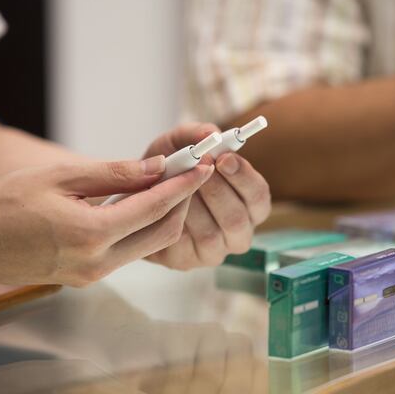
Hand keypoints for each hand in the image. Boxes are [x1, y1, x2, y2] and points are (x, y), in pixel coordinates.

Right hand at [0, 157, 213, 285]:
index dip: (184, 186)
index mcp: (91, 234)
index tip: (203, 168)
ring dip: (166, 216)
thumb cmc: (4, 204)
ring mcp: (93, 275)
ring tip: (170, 185)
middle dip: (183, 203)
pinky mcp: (87, 277)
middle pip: (163, 233)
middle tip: (191, 175)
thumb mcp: (59, 176)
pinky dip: (143, 228)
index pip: (155, 208)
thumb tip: (156, 168)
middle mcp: (98, 263)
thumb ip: (114, 174)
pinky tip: (142, 204)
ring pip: (149, 245)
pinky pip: (129, 252)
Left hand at [142, 122, 270, 269]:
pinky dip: (171, 222)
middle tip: (196, 169)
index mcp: (249, 205)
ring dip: (191, 206)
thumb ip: (196, 134)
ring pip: (211, 234)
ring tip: (173, 185)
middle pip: (238, 219)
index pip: (259, 195)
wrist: (135, 193)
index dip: (244, 177)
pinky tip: (162, 205)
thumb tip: (211, 133)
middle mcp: (238, 232)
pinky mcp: (187, 261)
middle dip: (216, 191)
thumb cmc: (169, 169)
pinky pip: (183, 246)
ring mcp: (214, 251)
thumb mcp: (179, 143)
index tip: (224, 157)